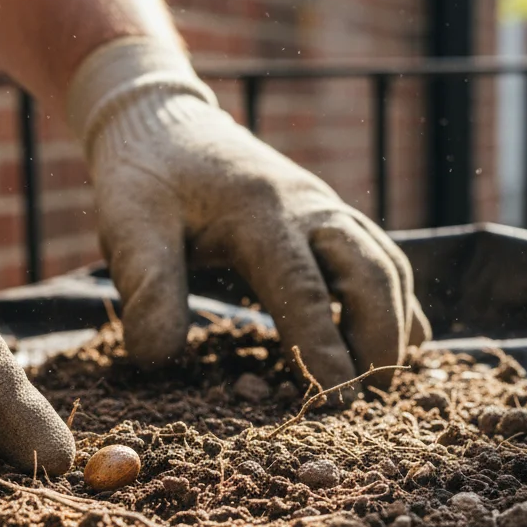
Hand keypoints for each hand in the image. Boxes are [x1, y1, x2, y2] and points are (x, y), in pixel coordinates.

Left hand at [68, 39, 429, 388]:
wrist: (166, 124)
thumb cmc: (146, 180)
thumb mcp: (129, 226)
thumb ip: (147, 287)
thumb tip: (157, 358)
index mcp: (258, 211)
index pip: (302, 288)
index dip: (323, 348)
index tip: (335, 401)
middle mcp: (308, 206)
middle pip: (369, 272)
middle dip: (381, 337)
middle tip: (375, 397)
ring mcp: (327, 208)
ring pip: (385, 264)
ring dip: (395, 322)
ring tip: (386, 382)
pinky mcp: (332, 217)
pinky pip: (381, 257)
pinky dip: (395, 301)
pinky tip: (398, 343)